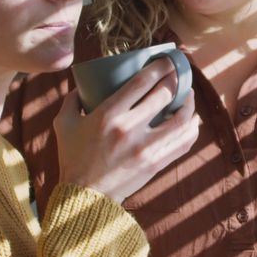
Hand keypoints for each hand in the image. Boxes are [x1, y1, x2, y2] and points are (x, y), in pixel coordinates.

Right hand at [55, 57, 198, 203]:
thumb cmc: (72, 158)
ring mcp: (145, 148)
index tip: (167, 60)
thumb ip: (72, 101)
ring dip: (189, 104)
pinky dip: (191, 129)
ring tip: (189, 96)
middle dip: (176, 79)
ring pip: (180, 120)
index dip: (159, 67)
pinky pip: (182, 143)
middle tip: (179, 73)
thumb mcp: (64, 125)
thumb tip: (81, 87)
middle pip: (164, 95)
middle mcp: (129, 129)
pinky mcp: (155, 163)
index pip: (142, 82)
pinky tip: (192, 121)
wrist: (84, 196)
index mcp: (108, 115)